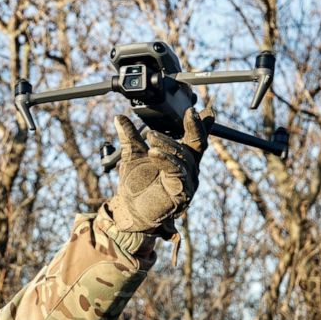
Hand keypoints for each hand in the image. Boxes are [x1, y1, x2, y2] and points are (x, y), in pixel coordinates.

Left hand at [107, 108, 211, 237]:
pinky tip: (153, 152)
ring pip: (183, 157)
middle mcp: (189, 168)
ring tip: (151, 136)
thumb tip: (118, 117)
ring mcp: (188, 181)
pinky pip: (177, 172)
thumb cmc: (135, 184)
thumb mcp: (131, 155)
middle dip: (193, 128)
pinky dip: (166, 160)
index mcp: (182, 157)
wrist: (128, 210)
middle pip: (196, 144)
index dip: (200, 124)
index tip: (202, 109)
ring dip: (168, 144)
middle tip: (187, 113)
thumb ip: (129, 137)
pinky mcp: (182, 193)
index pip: (195, 138)